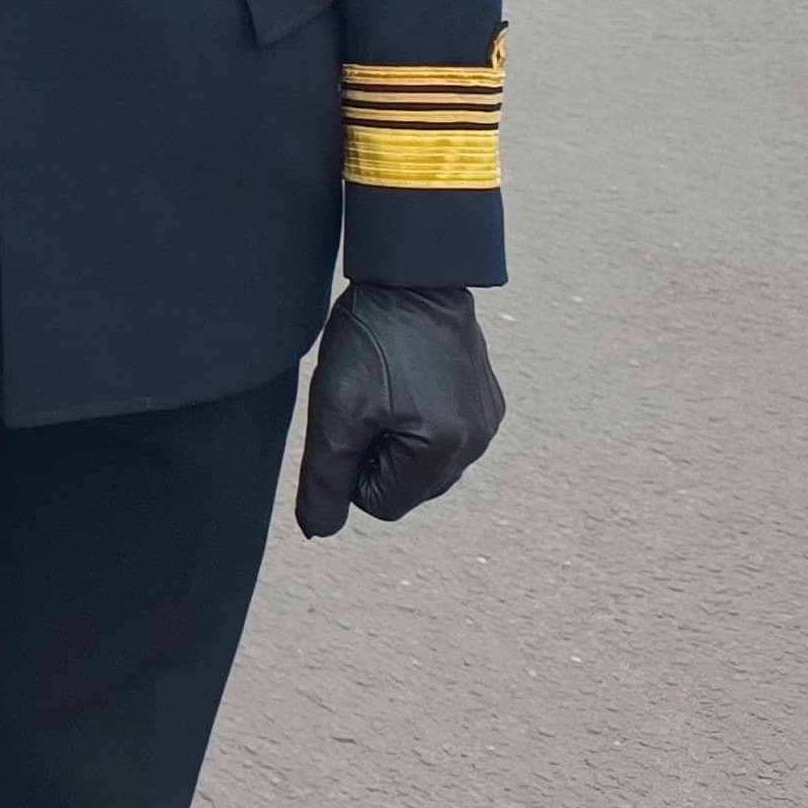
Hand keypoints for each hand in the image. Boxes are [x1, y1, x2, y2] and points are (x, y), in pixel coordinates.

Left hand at [295, 283, 506, 537]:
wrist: (411, 275)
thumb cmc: (369, 341)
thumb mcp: (335, 411)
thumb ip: (325, 479)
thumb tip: (319, 531)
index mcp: (444, 452)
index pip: (379, 504)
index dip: (349, 466)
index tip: (348, 418)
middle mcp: (477, 444)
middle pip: (404, 486)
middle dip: (374, 451)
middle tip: (364, 396)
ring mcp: (488, 422)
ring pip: (421, 462)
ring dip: (394, 434)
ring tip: (385, 383)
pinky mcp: (489, 401)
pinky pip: (443, 434)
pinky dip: (417, 416)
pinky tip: (408, 376)